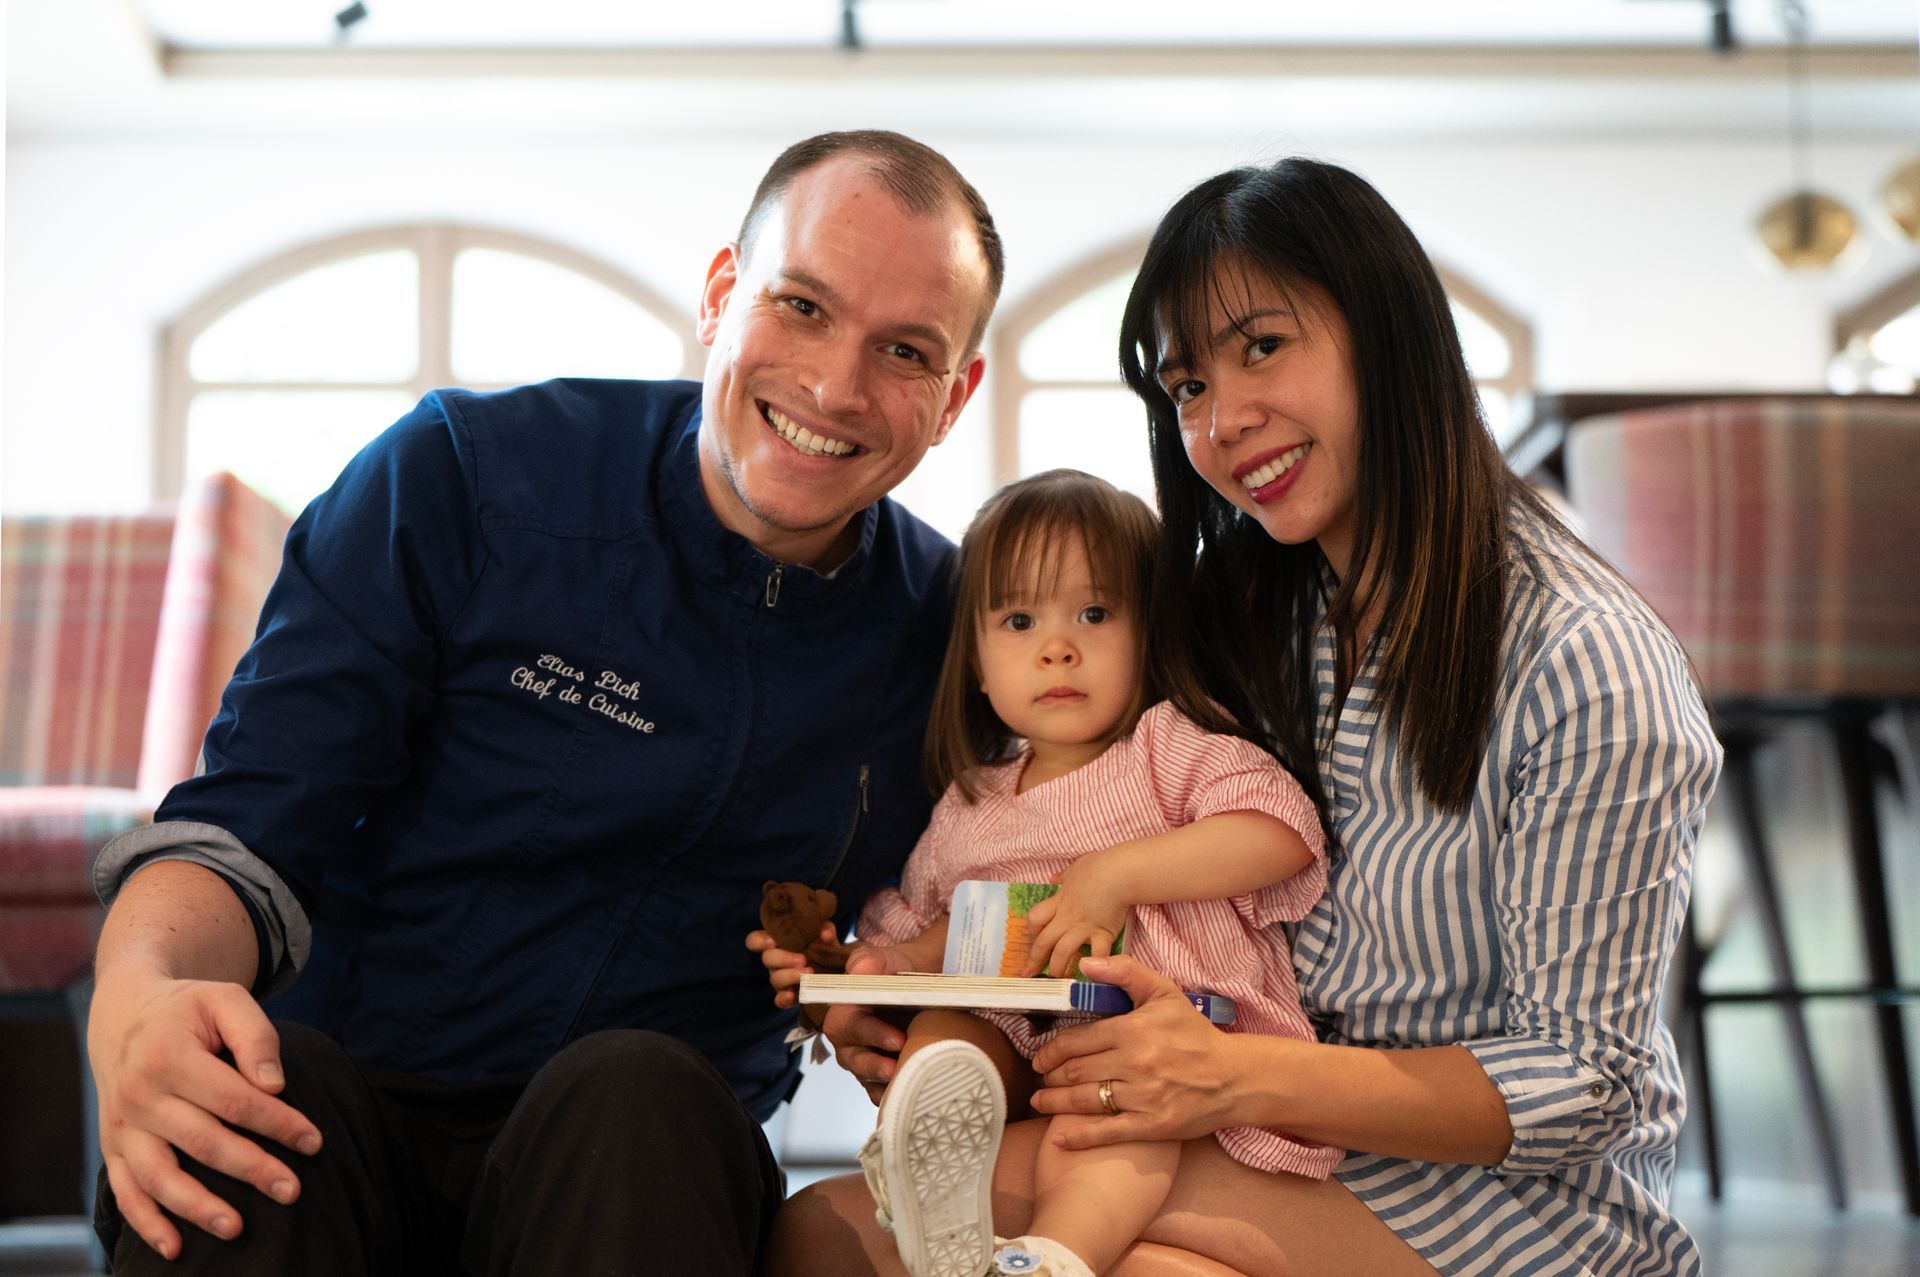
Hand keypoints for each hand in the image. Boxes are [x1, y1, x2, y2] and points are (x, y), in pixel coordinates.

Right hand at [87, 967, 323, 1260]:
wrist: (122, 1015)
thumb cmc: (187, 1009)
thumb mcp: (225, 999)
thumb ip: (256, 1036)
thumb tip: (275, 1085)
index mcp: (170, 1057)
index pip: (234, 1100)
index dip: (277, 1123)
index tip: (313, 1141)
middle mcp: (140, 1096)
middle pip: (203, 1143)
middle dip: (252, 1170)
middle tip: (293, 1191)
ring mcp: (121, 1126)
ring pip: (159, 1177)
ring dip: (198, 1208)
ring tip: (238, 1229)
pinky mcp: (111, 1147)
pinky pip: (125, 1192)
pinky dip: (146, 1223)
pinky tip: (175, 1248)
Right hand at [745, 923, 837, 1010]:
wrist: (836, 970)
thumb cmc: (824, 947)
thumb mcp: (825, 934)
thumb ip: (825, 929)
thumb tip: (825, 934)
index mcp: (778, 943)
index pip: (755, 941)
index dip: (759, 941)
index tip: (772, 942)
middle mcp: (776, 961)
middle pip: (767, 959)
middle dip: (783, 959)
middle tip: (802, 959)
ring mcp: (781, 980)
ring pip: (775, 979)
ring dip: (790, 976)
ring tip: (809, 973)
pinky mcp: (789, 996)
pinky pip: (780, 1000)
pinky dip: (783, 999)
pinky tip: (792, 996)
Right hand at [819, 943, 921, 1104]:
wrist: (911, 984)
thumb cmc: (891, 971)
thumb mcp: (879, 958)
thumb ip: (867, 961)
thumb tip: (861, 971)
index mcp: (843, 1016)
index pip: (853, 1028)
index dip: (874, 1035)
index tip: (899, 1039)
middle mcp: (849, 1045)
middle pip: (858, 1062)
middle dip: (879, 1068)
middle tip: (902, 1068)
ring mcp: (864, 1065)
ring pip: (870, 1084)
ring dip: (889, 1086)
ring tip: (913, 1083)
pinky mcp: (880, 1080)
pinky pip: (883, 1095)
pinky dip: (896, 1096)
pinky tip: (914, 1094)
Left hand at [1022, 855, 1129, 977]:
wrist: (1121, 871)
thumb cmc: (1100, 865)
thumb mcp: (1076, 867)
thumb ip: (1064, 877)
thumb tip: (1055, 878)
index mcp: (1059, 901)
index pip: (1035, 919)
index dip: (1031, 931)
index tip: (1032, 939)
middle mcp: (1067, 917)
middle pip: (1043, 941)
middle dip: (1035, 959)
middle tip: (1028, 974)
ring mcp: (1083, 927)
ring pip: (1062, 952)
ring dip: (1057, 968)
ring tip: (1056, 980)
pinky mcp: (1103, 933)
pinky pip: (1096, 954)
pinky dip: (1094, 967)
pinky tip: (1091, 979)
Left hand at [1029, 955, 1251, 1148]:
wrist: (1233, 1077)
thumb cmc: (1195, 1034)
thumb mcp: (1164, 993)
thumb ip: (1124, 972)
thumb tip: (1085, 964)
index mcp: (1132, 1030)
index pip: (1076, 1041)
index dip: (1051, 1050)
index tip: (1040, 1056)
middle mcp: (1134, 1063)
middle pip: (1076, 1071)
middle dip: (1051, 1076)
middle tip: (1040, 1078)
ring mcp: (1142, 1097)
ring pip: (1085, 1100)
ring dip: (1055, 1102)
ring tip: (1040, 1101)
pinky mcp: (1152, 1126)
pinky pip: (1107, 1132)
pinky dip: (1079, 1136)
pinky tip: (1059, 1138)